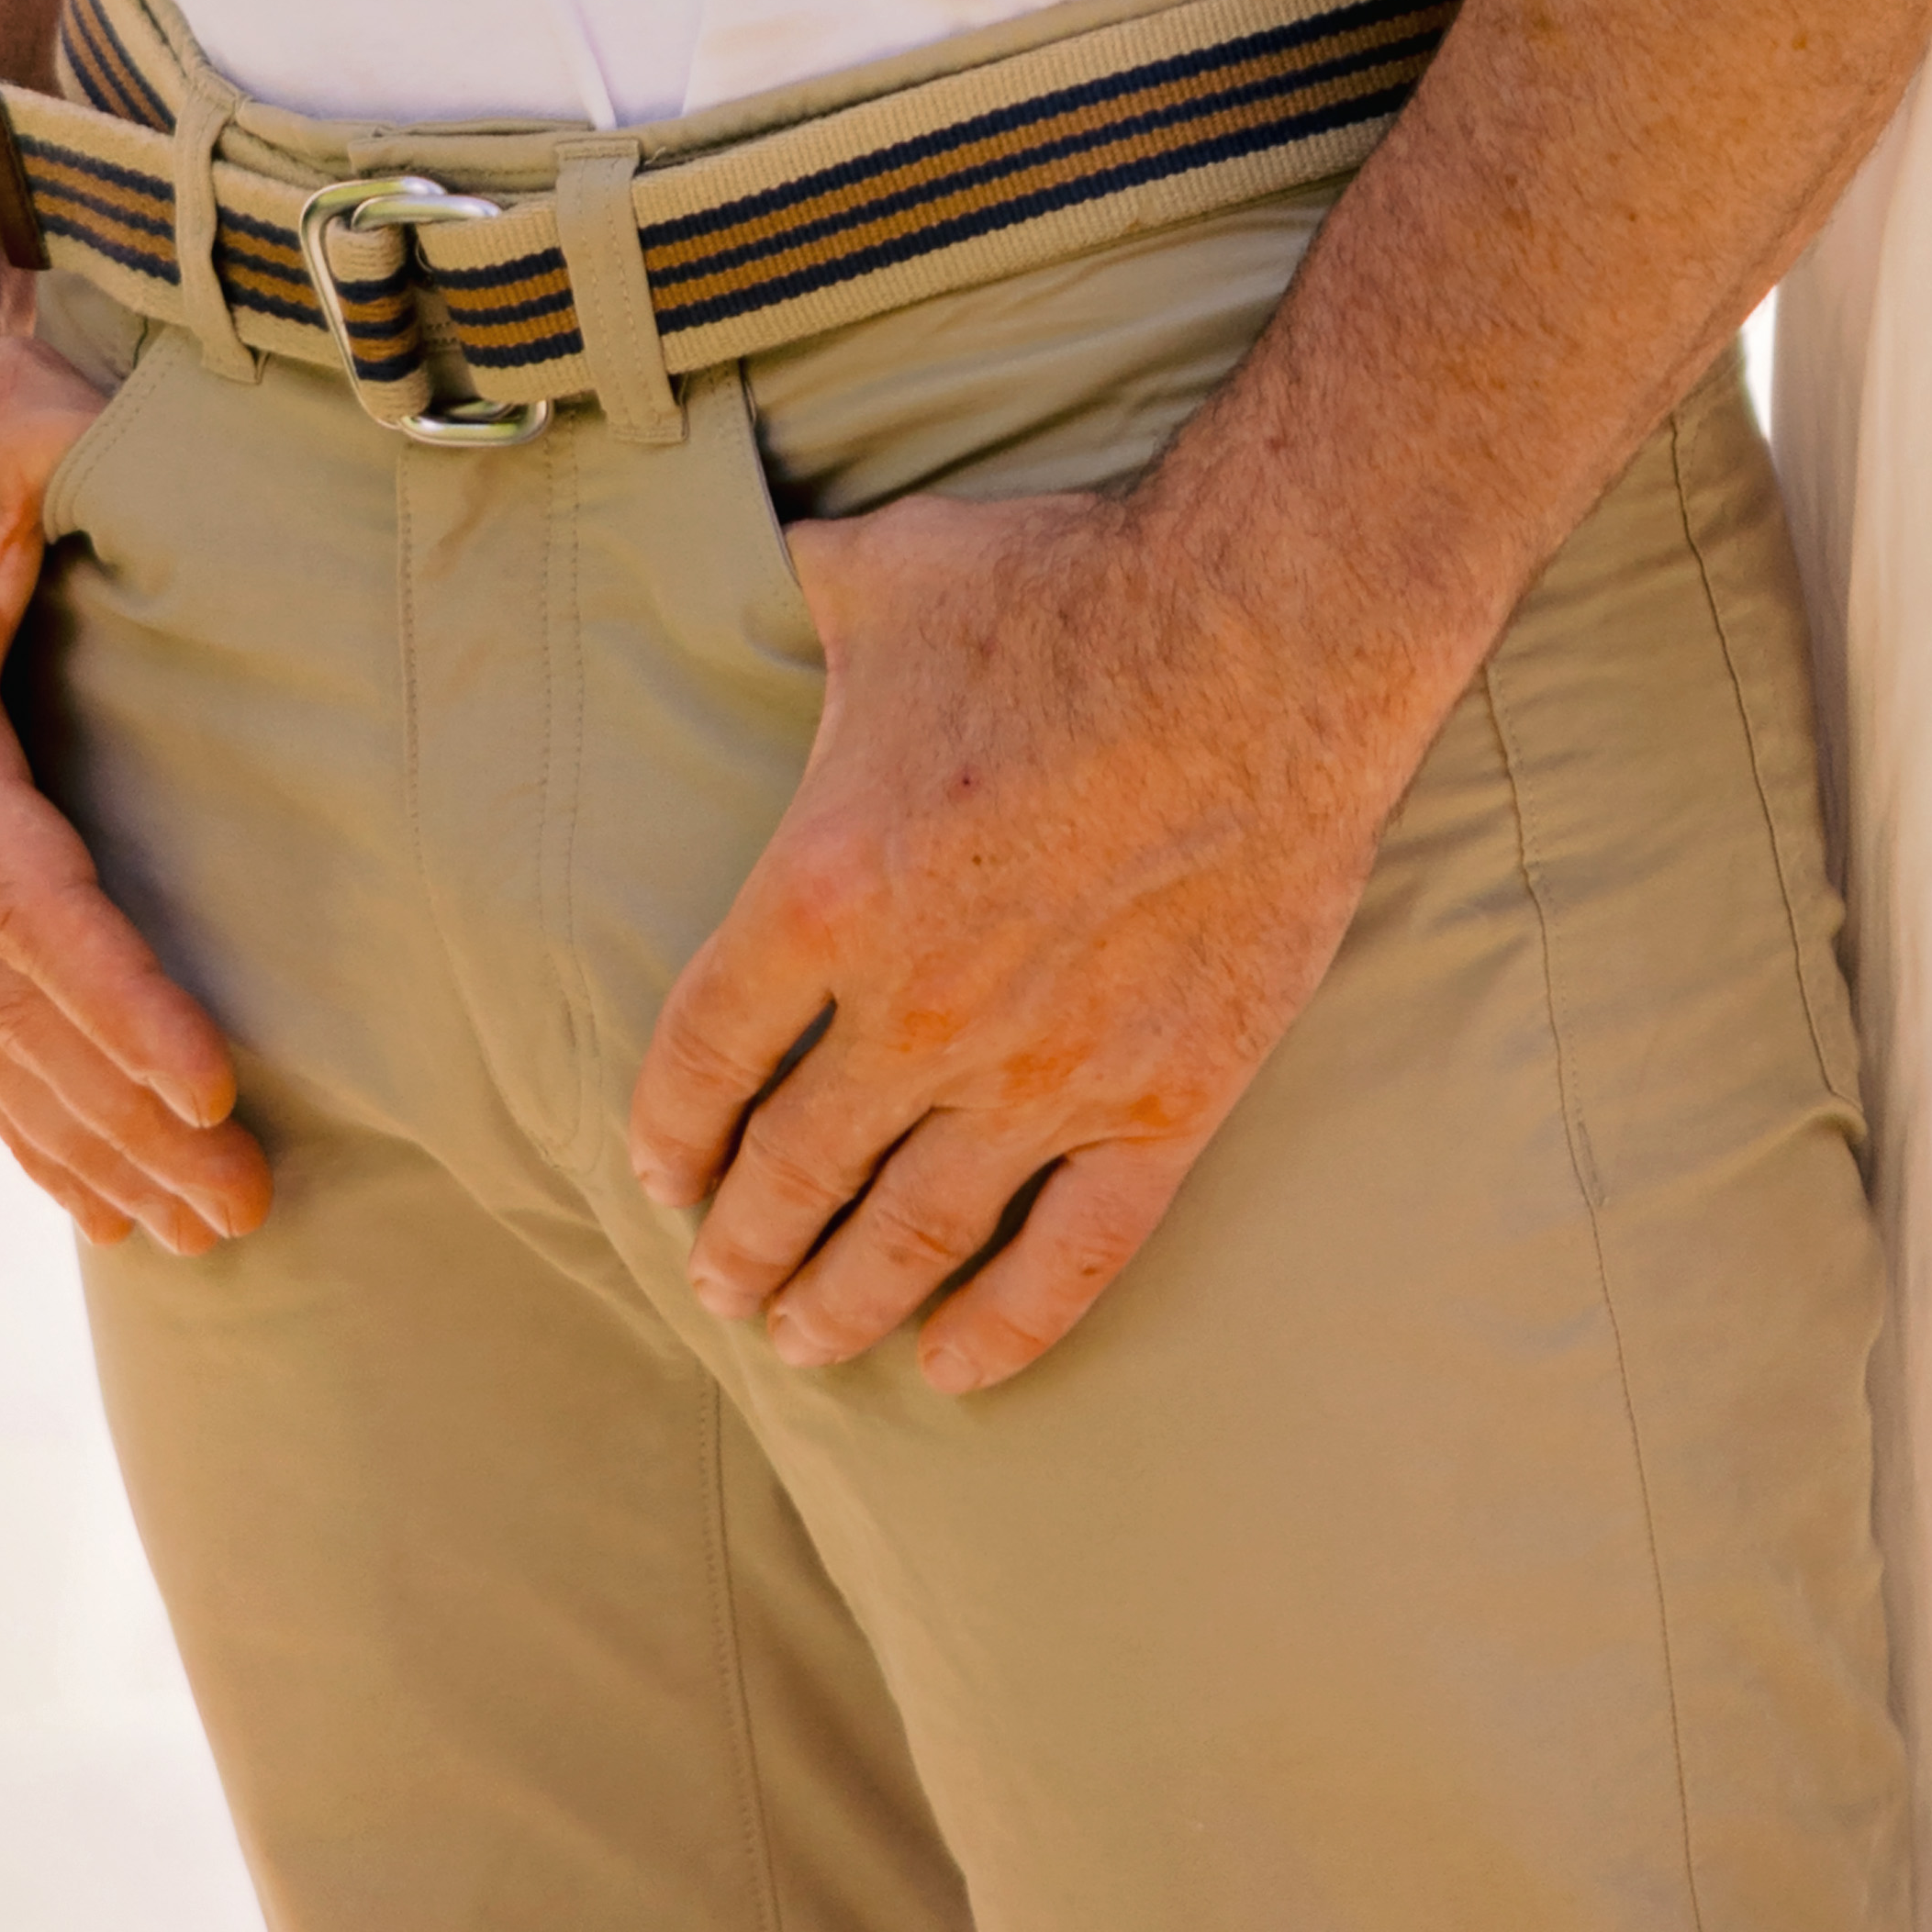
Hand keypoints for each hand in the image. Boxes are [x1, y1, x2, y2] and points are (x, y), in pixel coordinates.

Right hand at [0, 287, 264, 1254]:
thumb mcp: (26, 409)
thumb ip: (111, 451)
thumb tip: (255, 485)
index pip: (18, 892)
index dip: (114, 994)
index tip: (211, 1080)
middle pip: (0, 1002)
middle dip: (118, 1113)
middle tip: (244, 1203)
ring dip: (79, 1141)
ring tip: (200, 1233)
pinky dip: (22, 1112)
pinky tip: (95, 1195)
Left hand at [630, 483, 1418, 1399]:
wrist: (1273, 629)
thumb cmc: (1071, 588)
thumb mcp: (886, 571)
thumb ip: (801, 593)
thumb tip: (763, 563)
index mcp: (822, 892)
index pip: (700, 1057)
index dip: (666, 1131)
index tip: (658, 1170)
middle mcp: (915, 1010)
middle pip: (789, 1171)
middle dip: (738, 1243)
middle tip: (718, 1282)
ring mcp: (1044, 1071)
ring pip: (910, 1240)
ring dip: (841, 1303)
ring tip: (802, 1339)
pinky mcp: (1165, 1099)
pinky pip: (1071, 1259)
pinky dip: (1005, 1328)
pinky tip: (956, 1368)